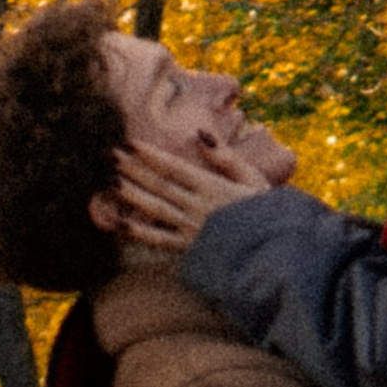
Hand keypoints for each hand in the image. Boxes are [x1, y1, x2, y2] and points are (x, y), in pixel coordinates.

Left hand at [94, 134, 274, 258]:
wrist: (277, 252)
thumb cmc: (268, 212)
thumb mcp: (253, 179)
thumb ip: (226, 158)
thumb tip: (200, 133)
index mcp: (214, 187)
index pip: (175, 167)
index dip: (151, 155)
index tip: (130, 143)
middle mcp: (199, 207)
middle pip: (159, 184)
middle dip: (133, 169)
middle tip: (109, 155)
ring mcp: (192, 230)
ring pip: (155, 209)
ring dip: (131, 194)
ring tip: (109, 181)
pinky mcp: (189, 250)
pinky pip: (158, 239)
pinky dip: (137, 231)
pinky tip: (118, 223)